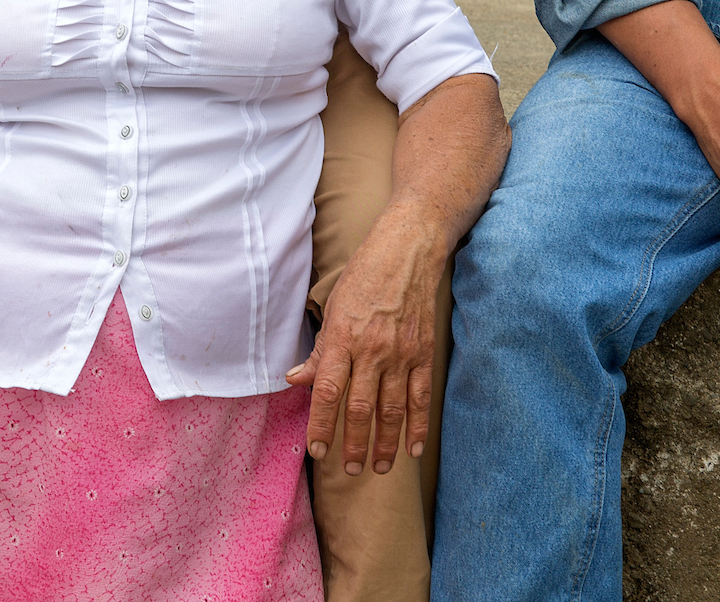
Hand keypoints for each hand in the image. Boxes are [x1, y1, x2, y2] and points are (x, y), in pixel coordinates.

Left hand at [285, 202, 447, 475]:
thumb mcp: (332, 307)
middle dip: (352, 444)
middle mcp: (371, 350)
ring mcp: (400, 354)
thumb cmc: (364, 275)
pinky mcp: (423, 353)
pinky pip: (420, 397)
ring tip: (380, 468)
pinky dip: (417, 426)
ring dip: (385, 444)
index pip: (327, 392)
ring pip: (392, 410)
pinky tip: (412, 448)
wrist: (409, 250)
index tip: (316, 451)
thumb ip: (319, 350)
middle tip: (348, 470)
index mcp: (342, 338)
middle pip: (360, 409)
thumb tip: (295, 379)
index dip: (321, 426)